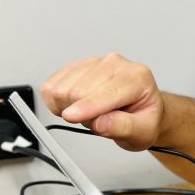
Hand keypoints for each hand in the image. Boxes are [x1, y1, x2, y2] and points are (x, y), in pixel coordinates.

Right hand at [41, 53, 165, 150]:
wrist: (141, 108)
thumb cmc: (143, 118)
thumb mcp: (142, 132)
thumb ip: (122, 127)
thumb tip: (100, 122)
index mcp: (137, 78)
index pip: (106, 92)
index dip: (86, 107)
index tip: (71, 116)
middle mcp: (115, 64)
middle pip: (79, 91)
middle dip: (82, 115)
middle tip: (98, 121)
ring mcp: (94, 63)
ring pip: (62, 88)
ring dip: (69, 108)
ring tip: (90, 113)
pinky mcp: (77, 66)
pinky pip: (52, 85)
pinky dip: (57, 101)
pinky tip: (76, 106)